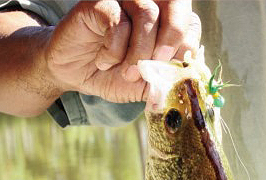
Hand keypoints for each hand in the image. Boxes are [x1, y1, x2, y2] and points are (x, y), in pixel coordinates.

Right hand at [45, 0, 200, 102]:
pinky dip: (114, 50)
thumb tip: (188, 79)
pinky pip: (118, 21)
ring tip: (126, 71)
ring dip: (139, 52)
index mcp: (164, 22)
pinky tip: (105, 61)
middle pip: (176, 3)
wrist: (74, 73)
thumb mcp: (144, 84)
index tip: (172, 70)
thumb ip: (166, 80)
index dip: (186, 46)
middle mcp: (148, 4)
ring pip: (148, 13)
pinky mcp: (100, 3)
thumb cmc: (112, 74)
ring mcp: (124, 0)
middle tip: (158, 62)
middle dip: (172, 37)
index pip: (190, 23)